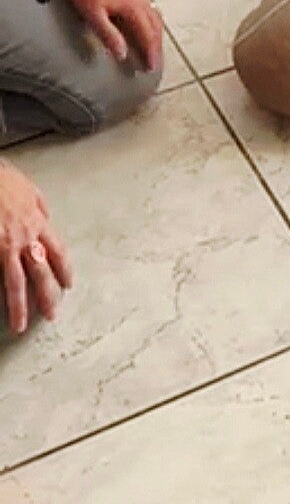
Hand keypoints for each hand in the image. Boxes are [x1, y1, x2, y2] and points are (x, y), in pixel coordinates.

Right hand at [0, 161, 72, 334]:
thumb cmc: (1, 178)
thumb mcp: (28, 187)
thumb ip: (38, 205)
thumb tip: (45, 215)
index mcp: (38, 221)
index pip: (58, 252)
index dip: (64, 270)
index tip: (68, 284)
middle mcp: (25, 236)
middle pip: (40, 272)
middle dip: (46, 296)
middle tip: (51, 315)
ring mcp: (5, 245)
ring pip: (15, 281)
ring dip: (19, 306)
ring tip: (19, 325)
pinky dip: (0, 292)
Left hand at [58, 0, 161, 68]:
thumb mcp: (93, 14)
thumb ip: (109, 35)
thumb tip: (122, 53)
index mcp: (133, 6)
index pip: (147, 35)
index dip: (150, 53)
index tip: (151, 67)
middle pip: (155, 26)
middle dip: (156, 46)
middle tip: (155, 62)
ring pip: (154, 16)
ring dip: (156, 33)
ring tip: (153, 46)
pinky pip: (148, 7)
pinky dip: (151, 21)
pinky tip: (144, 23)